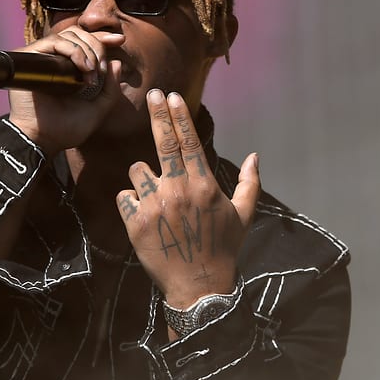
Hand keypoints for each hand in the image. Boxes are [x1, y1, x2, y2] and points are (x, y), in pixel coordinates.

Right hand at [7, 26, 125, 154]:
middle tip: (102, 68)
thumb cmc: (66, 129)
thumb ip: (110, 89)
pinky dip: (73, 50)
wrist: (45, 140)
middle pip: (78, 33)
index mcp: (68, 69)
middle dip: (96, 46)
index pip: (84, 42)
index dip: (102, 37)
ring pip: (67, 35)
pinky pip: (53, 42)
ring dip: (86, 50)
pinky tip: (83, 67)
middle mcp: (54, 61)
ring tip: (92, 72)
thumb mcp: (98, 109)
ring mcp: (41, 58)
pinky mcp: (29, 58)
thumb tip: (116, 62)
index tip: (120, 40)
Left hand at [116, 89, 260, 308]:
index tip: (171, 96)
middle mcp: (178, 190)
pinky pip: (123, 196)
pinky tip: (143, 214)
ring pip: (137, 170)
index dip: (178, 115)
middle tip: (152, 94)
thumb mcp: (243, 216)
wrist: (198, 285)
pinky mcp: (135, 222)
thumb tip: (255, 156)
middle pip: (163, 143)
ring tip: (155, 195)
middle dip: (157, 114)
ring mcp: (155, 205)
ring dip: (143, 177)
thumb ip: (249, 184)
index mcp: (203, 185)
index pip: (189, 141)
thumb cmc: (222, 249)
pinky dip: (130, 201)